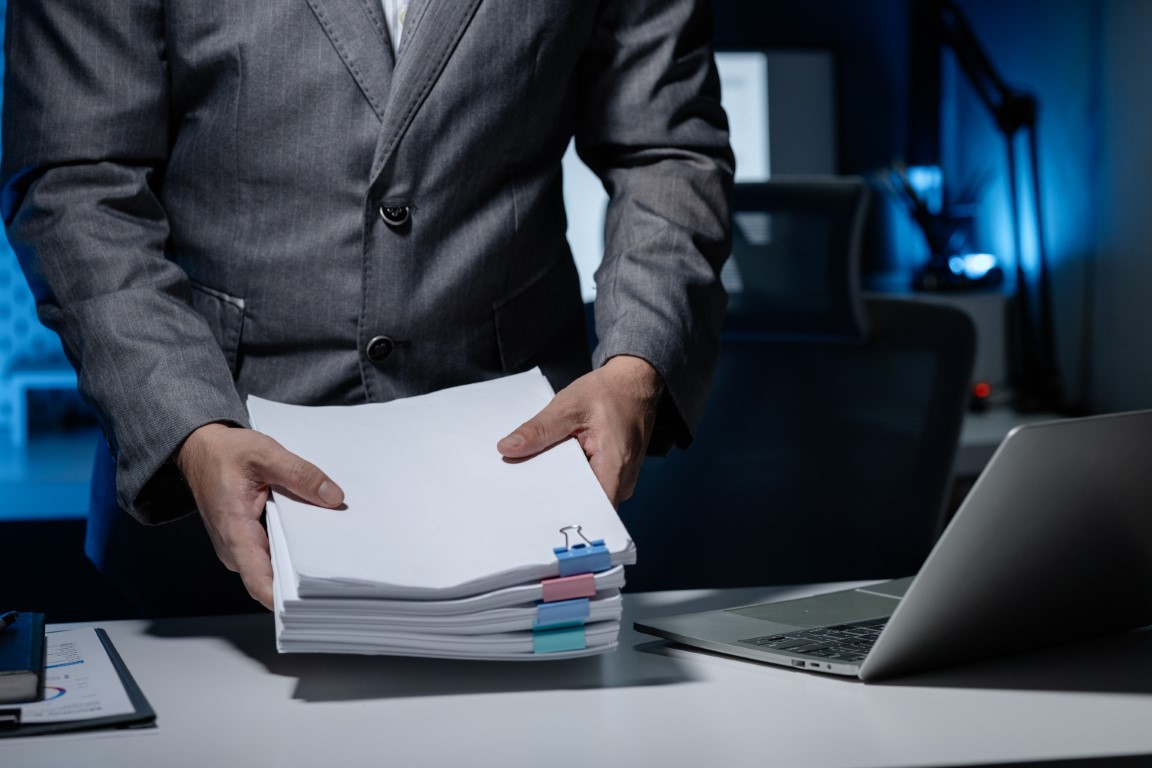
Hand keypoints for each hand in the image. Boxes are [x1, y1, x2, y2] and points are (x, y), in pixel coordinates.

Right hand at [175, 423, 344, 609]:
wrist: (200, 449)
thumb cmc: (224, 454)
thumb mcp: (265, 454)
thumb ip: (300, 474)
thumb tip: (332, 496)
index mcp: (235, 531)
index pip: (260, 581)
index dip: (286, 597)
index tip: (314, 601)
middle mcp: (235, 547)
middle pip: (274, 575)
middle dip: (304, 574)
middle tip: (339, 568)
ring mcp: (241, 546)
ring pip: (276, 563)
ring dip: (301, 557)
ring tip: (333, 548)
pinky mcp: (248, 541)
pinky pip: (274, 551)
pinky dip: (294, 544)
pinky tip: (315, 533)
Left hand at [496, 356, 663, 505]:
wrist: (634, 383)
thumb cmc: (608, 392)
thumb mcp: (568, 406)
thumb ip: (538, 430)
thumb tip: (507, 448)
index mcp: (615, 466)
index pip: (589, 509)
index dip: (561, 513)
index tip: (532, 510)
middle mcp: (622, 481)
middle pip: (584, 503)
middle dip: (554, 498)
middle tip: (522, 491)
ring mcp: (620, 480)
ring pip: (585, 494)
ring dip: (562, 486)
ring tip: (536, 476)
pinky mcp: (614, 475)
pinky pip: (590, 484)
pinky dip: (571, 476)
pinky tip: (554, 466)